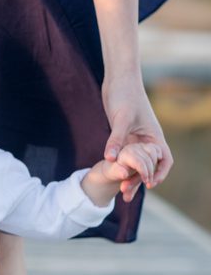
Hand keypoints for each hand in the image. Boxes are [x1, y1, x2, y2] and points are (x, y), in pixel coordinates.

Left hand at [102, 72, 172, 201]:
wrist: (118, 79)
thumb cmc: (125, 94)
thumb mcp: (121, 118)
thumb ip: (116, 139)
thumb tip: (110, 159)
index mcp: (154, 136)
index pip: (164, 160)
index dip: (159, 174)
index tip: (149, 185)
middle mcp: (146, 140)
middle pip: (147, 166)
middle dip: (138, 181)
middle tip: (125, 195)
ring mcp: (135, 139)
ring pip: (134, 163)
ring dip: (128, 176)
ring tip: (119, 191)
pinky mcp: (123, 136)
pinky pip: (123, 156)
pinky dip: (119, 166)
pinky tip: (110, 174)